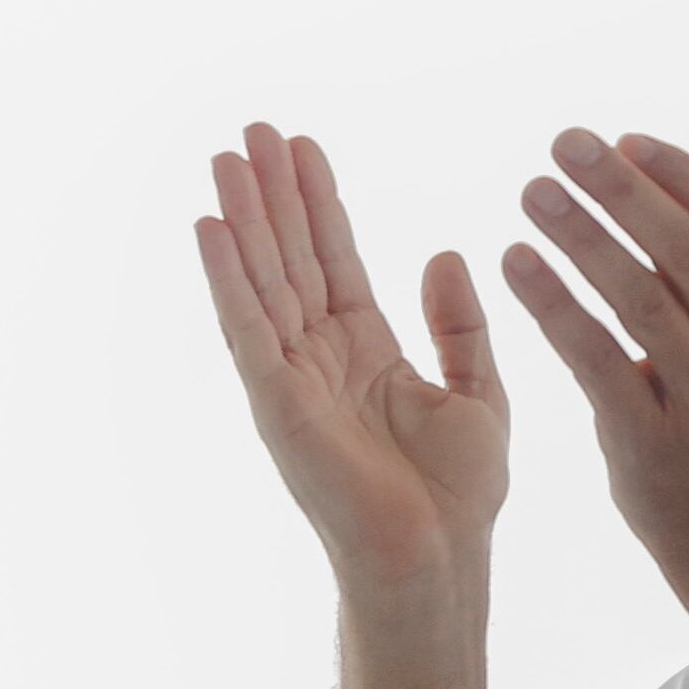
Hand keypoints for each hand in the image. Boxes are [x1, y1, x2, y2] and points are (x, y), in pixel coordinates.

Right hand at [194, 125, 508, 598]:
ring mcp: (292, 378)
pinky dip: (227, 279)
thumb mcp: (478, 393)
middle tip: (254, 129)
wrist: (440, 559)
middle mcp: (320, 357)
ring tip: (228, 157)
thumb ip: (459, 326)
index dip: (319, 204)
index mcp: (366, 349)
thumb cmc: (459, 496)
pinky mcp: (276, 404)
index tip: (303, 146)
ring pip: (262, 281)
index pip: (335, 259)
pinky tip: (210, 227)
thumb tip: (443, 253)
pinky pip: (247, 329)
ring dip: (243, 219)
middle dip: (274, 194)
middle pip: (290, 257)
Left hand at [500, 130, 688, 628]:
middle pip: (688, 252)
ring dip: (584, 237)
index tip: (627, 140)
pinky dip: (556, 306)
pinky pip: (599, 359)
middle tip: (565, 142)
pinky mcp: (651, 437)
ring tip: (533, 191)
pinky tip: (515, 262)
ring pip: (644, 299)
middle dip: (624, 189)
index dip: (684, 176)